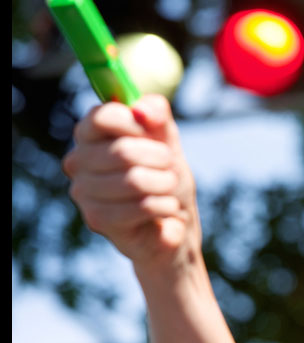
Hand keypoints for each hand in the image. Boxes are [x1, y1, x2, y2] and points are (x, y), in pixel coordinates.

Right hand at [62, 94, 199, 273]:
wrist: (173, 220)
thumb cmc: (165, 175)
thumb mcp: (167, 139)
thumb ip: (156, 115)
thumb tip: (142, 108)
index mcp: (90, 133)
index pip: (102, 117)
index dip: (136, 125)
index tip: (155, 136)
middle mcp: (78, 160)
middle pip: (122, 151)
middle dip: (160, 159)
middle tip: (170, 166)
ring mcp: (83, 191)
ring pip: (133, 181)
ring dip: (165, 184)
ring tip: (169, 188)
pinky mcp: (96, 219)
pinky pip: (140, 206)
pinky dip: (165, 205)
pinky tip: (167, 207)